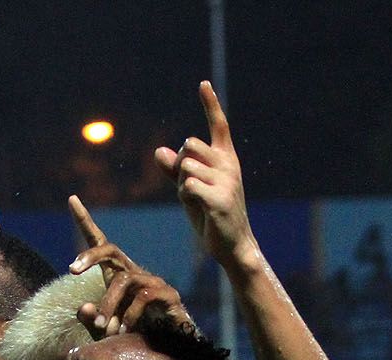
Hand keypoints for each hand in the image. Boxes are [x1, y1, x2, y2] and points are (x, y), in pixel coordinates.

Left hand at [67, 196, 192, 337]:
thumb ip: (92, 321)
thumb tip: (84, 307)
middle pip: (111, 250)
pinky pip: (144, 296)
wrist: (168, 354)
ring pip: (124, 279)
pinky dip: (130, 315)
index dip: (86, 222)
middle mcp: (134, 273)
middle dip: (90, 257)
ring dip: (109, 304)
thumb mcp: (105, 332)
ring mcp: (153, 282)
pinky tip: (125, 331)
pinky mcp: (168, 294)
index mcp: (117, 276)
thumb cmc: (134, 339)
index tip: (72, 200)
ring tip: (105, 328)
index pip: (102, 245)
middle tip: (72, 270)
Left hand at [153, 81, 257, 270]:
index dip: (210, 104)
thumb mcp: (191, 189)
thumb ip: (175, 170)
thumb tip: (159, 151)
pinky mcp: (220, 199)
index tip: (203, 84)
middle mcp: (229, 164)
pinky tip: (198, 207)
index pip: (218, 125)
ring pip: (185, 167)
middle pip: (189, 145)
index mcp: (226, 158)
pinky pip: (188, 185)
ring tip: (197, 201)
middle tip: (190, 186)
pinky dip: (185, 196)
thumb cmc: (211, 215)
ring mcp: (227, 181)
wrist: (231, 244)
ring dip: (181, 185)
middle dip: (180, 165)